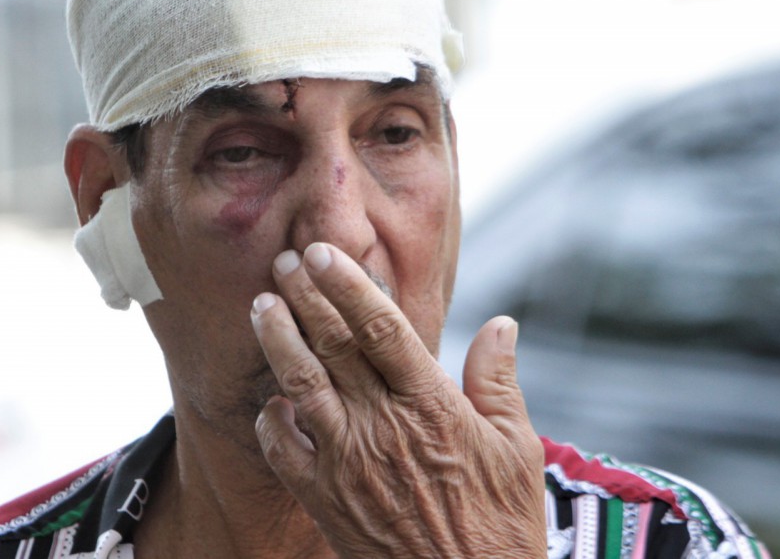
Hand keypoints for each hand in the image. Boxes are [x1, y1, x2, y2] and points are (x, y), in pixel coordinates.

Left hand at [251, 242, 546, 557]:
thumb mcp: (518, 449)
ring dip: (277, 342)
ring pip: (301, 386)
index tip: (322, 252)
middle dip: (305, 298)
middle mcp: (382, 426)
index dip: (348, 285)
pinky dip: (271, 421)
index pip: (381, 329)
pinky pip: (283, 452)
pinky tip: (270, 399)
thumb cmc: (501, 526)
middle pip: (333, 346)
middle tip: (283, 261)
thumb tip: (501, 324)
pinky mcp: (325, 500)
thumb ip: (499, 381)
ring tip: (261, 306)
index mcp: (430, 406)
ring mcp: (347, 464)